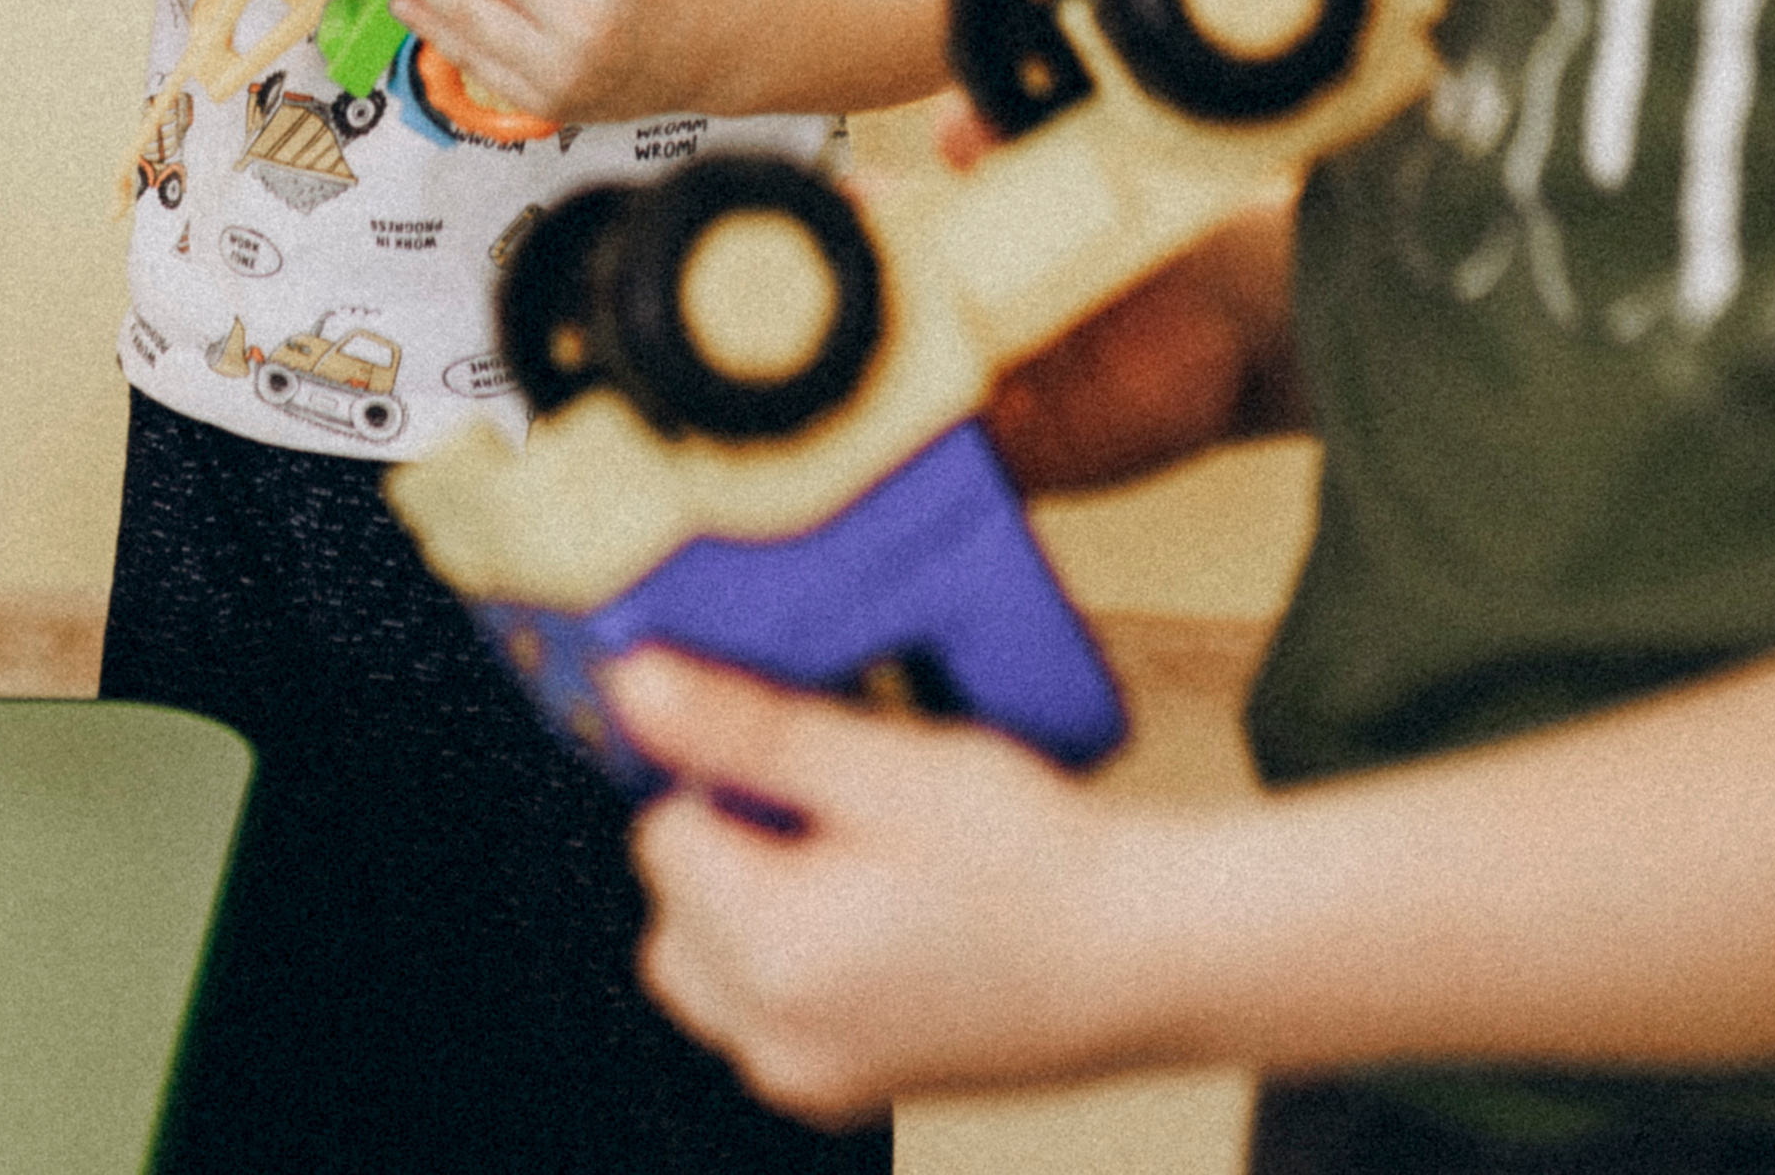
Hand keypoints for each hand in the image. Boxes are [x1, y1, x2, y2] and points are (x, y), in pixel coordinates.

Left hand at [617, 650, 1182, 1117]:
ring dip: (757, 893)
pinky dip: (797, 949)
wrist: (1141, 956)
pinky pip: (767, 1005)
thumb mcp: (888, 766)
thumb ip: (748, 727)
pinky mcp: (844, 1085)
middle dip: (737, 836)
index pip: (662, 830)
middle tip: (846, 803)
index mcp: (770, 955)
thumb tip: (632, 688)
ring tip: (866, 854)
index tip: (809, 751)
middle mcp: (770, 1036)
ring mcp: (807, 1074)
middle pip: (674, 904)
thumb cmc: (1035, 862)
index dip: (730, 770)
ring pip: (711, 959)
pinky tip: (883, 909)